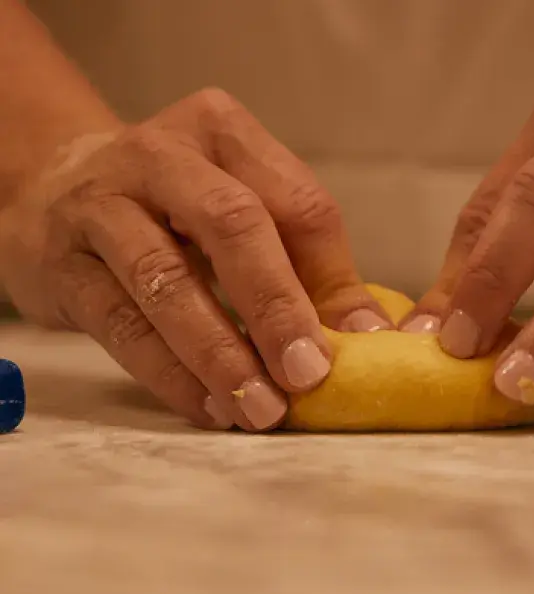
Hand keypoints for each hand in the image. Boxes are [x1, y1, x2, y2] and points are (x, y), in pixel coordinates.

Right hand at [0, 88, 391, 430]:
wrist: (53, 188)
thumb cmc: (174, 208)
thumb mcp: (240, 209)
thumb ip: (304, 265)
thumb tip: (367, 333)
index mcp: (224, 132)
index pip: (298, 204)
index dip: (333, 279)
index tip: (359, 343)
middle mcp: (161, 154)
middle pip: (232, 225)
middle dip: (275, 308)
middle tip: (305, 376)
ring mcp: (101, 203)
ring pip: (168, 281)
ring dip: (220, 354)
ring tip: (259, 409)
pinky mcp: (61, 261)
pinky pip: (122, 325)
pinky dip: (170, 373)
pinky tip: (208, 406)